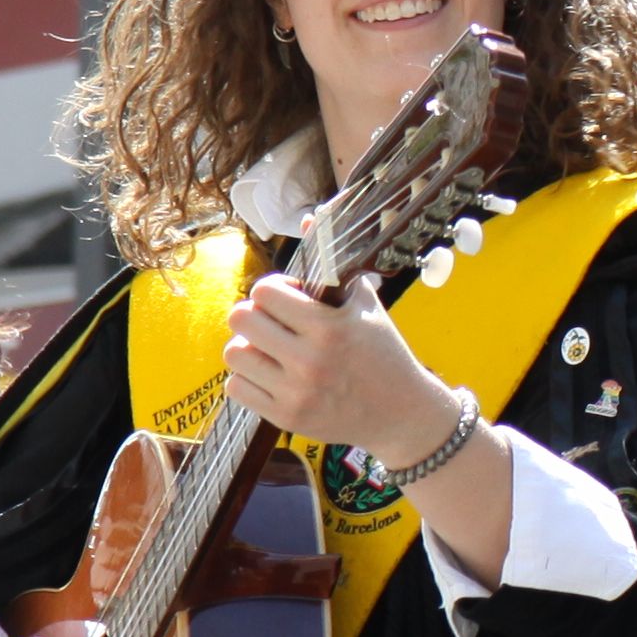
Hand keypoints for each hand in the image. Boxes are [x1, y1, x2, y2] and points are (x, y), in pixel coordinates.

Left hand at [226, 273, 466, 463]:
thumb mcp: (366, 305)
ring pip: (234, 354)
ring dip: (249, 347)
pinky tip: (271, 374)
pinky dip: (248, 378)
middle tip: (273, 322)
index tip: (289, 299)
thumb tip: (309, 217)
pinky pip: (236, 388)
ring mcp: (296, 394)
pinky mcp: (287, 419)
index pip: (265, 292)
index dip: (273, 289)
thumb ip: (334, 263)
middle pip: (240, 320)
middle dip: (254, 315)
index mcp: (330, 328)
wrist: (402, 413)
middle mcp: (310, 362)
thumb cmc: (384, 353)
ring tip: (270, 349)